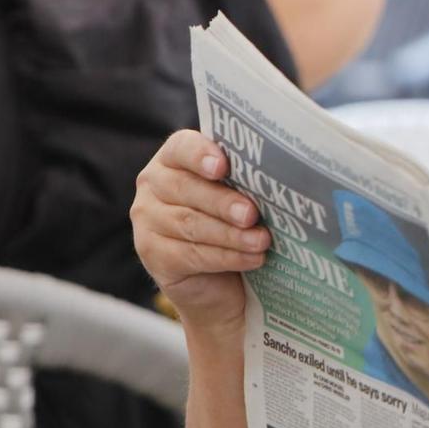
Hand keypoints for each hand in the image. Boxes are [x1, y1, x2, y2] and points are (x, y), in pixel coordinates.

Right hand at [131, 130, 271, 330]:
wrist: (221, 280)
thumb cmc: (235, 222)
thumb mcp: (241, 195)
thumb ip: (248, 180)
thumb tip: (281, 175)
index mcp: (175, 158)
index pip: (182, 147)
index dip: (201, 155)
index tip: (223, 168)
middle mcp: (153, 184)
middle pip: (186, 188)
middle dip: (223, 202)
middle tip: (251, 214)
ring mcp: (147, 220)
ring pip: (189, 224)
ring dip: (230, 234)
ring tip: (261, 241)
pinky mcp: (152, 254)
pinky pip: (190, 254)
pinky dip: (226, 257)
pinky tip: (252, 259)